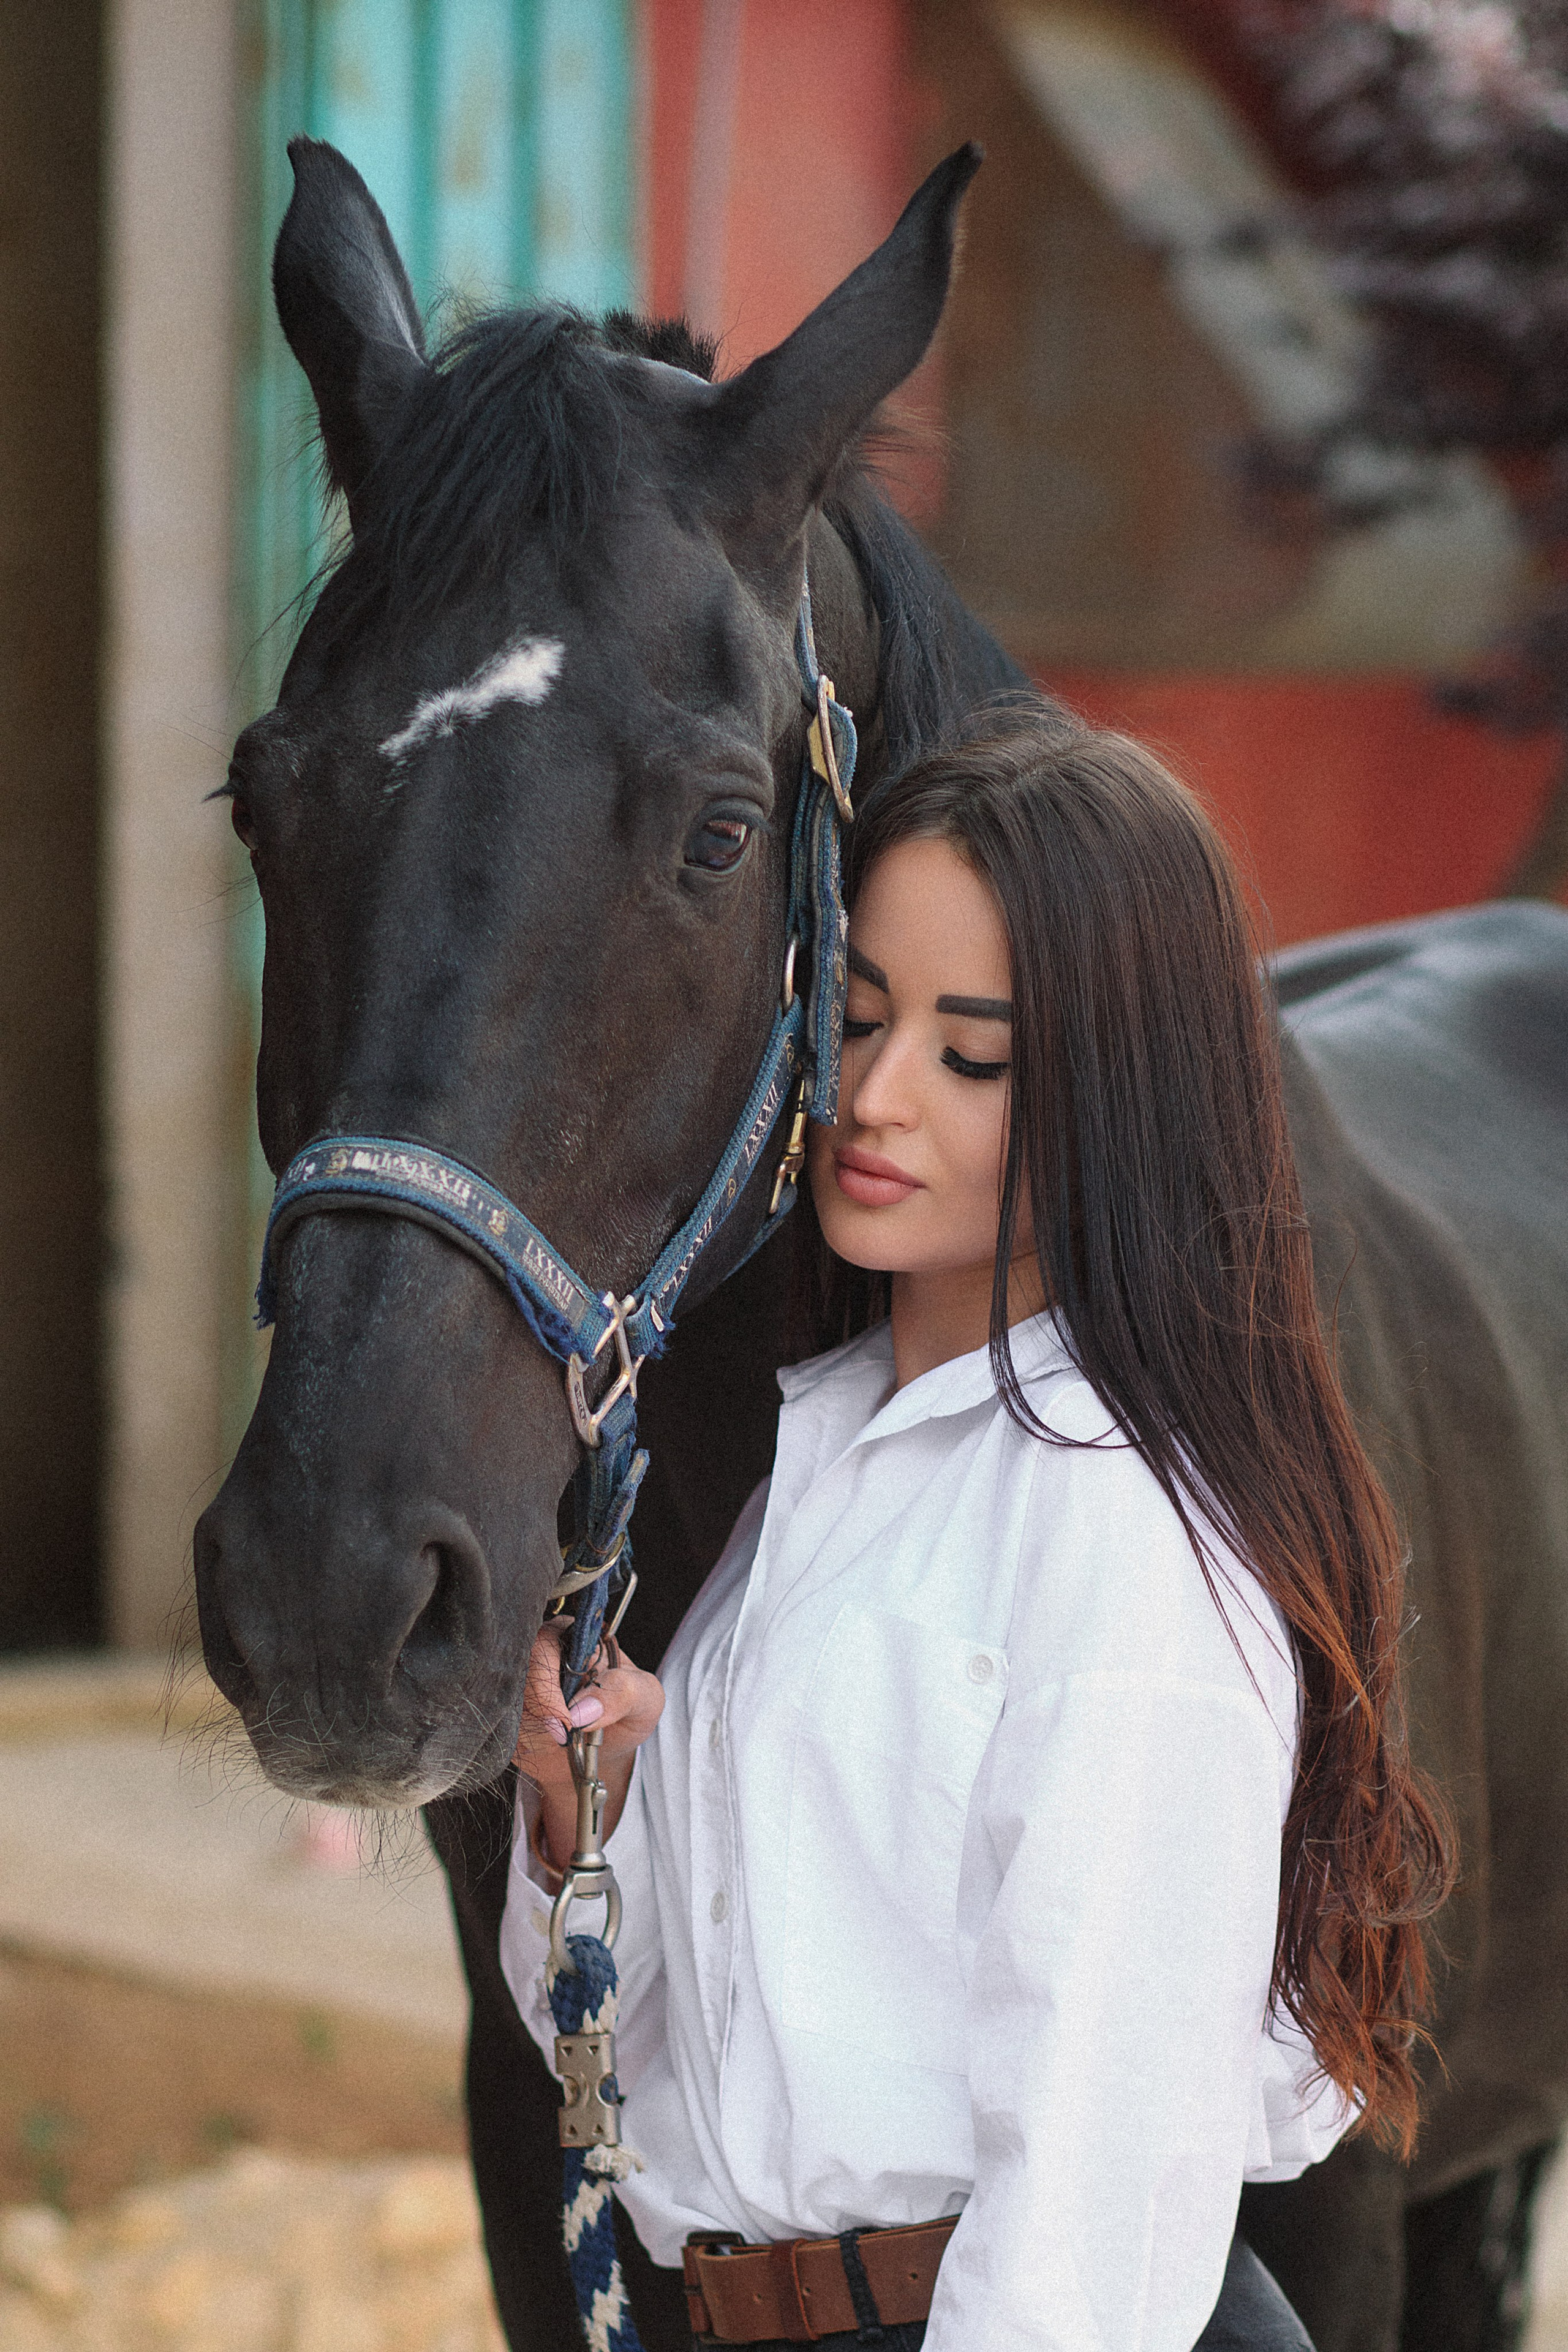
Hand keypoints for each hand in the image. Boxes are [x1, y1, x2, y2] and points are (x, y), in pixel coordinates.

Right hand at [513, 1621, 664, 1875]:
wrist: (604, 1756)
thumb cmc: (628, 1714)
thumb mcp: (646, 1699)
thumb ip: (624, 1693)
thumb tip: (583, 1709)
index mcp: (575, 1638)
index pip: (546, 1639)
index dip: (548, 1675)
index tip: (566, 1716)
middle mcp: (541, 1655)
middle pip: (515, 1664)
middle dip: (537, 1704)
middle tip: (562, 1735)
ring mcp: (519, 1684)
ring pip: (502, 1695)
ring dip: (530, 1727)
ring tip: (562, 1743)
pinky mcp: (506, 1714)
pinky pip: (496, 1723)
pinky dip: (517, 1741)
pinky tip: (541, 1747)